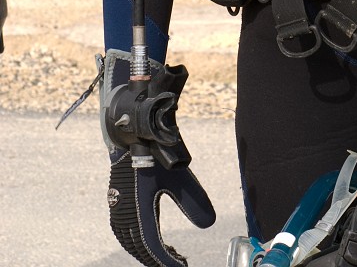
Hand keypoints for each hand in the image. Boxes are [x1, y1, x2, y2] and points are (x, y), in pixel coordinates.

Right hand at [108, 148, 215, 266]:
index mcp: (139, 211)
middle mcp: (124, 214)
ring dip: (146, 252)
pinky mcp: (116, 201)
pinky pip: (123, 231)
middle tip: (177, 262)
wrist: (134, 133)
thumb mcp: (180, 178)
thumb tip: (210, 224)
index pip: (152, 246)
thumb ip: (194, 202)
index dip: (166, 260)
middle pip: (139, 248)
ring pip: (129, 241)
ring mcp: (117, 208)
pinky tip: (148, 239)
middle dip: (157, 259)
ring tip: (166, 254)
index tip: (181, 265)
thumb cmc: (157, 155)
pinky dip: (135, 241)